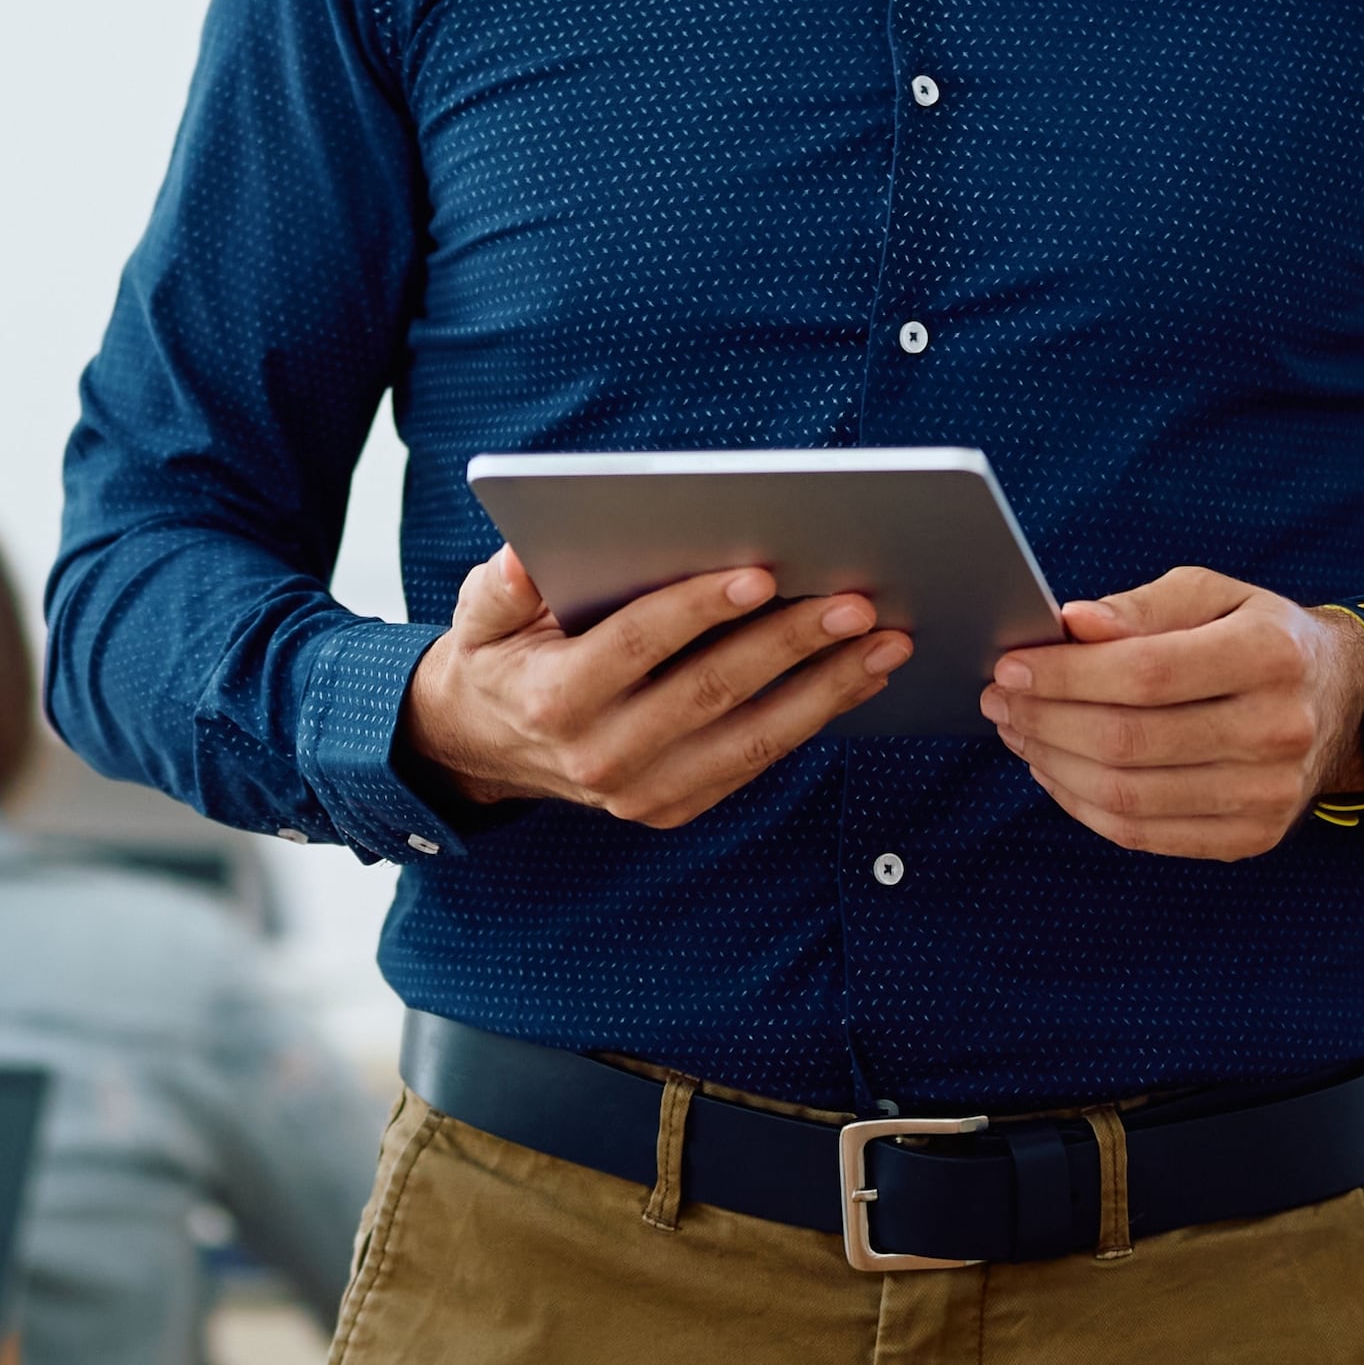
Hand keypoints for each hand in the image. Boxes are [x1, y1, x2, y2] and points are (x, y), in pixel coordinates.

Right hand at [402, 546, 907, 826]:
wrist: (485, 749)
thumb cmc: (498, 658)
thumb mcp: (479, 615)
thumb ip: (501, 584)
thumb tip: (524, 555)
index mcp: (555, 698)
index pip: (638, 645)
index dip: (700, 609)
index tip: (762, 573)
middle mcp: (601, 755)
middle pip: (711, 693)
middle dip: (789, 644)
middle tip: (854, 602)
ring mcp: (642, 793)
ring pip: (751, 739)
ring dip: (826, 690)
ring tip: (884, 643)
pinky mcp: (672, 809)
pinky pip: (755, 763)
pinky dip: (812, 720)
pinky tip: (857, 678)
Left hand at [984, 569, 1363, 860]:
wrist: (1339, 700)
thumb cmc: (1258, 635)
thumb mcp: (1213, 594)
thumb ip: (1140, 608)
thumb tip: (1071, 625)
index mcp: (1271, 655)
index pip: (1146, 674)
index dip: (1066, 675)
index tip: (1011, 666)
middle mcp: (1279, 730)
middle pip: (1130, 740)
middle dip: (1045, 721)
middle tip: (1000, 701)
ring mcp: (1269, 794)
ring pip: (1129, 796)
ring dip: (1054, 766)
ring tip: (1018, 734)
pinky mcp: (1252, 837)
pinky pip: (1144, 834)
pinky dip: (1083, 806)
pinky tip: (1055, 771)